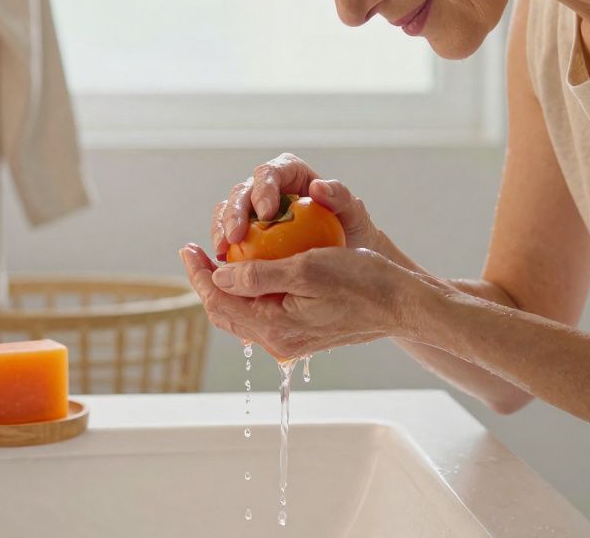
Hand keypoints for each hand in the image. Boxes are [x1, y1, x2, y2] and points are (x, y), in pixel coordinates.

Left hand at [178, 242, 428, 360]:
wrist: (401, 304)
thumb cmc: (360, 280)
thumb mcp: (306, 268)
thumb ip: (258, 275)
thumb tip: (219, 276)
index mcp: (274, 328)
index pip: (219, 302)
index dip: (198, 274)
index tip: (188, 247)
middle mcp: (278, 341)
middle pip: (224, 314)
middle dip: (206, 283)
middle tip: (196, 252)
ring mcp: (290, 340)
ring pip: (242, 316)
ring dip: (226, 288)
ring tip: (219, 259)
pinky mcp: (303, 334)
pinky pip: (263, 314)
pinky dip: (250, 293)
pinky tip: (252, 271)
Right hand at [211, 153, 379, 260]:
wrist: (347, 259)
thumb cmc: (352, 231)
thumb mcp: (354, 214)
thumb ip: (340, 197)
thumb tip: (318, 186)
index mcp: (291, 174)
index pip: (270, 173)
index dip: (262, 189)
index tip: (265, 213)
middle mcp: (268, 188)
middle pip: (243, 191)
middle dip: (235, 212)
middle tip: (236, 236)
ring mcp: (254, 211)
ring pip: (228, 211)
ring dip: (222, 229)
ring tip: (224, 251)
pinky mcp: (247, 234)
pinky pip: (228, 235)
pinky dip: (224, 247)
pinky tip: (223, 264)